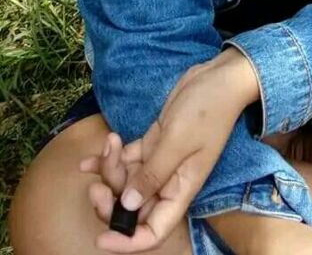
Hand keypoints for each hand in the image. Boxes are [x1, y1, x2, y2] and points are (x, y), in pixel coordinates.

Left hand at [80, 48, 259, 251]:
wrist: (218, 78)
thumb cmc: (207, 110)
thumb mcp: (179, 141)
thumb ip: (153, 173)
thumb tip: (128, 206)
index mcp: (181, 190)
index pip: (154, 231)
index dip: (128, 241)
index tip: (101, 238)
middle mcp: (169, 182)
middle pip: (133, 209)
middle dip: (110, 203)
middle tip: (96, 186)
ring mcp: (159, 162)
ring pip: (125, 182)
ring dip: (109, 171)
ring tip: (109, 144)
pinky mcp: (153, 143)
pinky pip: (126, 160)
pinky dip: (108, 159)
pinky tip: (88, 160)